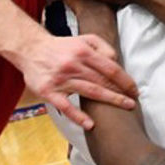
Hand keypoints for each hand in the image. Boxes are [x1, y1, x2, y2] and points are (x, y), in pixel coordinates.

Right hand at [18, 33, 134, 129]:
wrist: (31, 49)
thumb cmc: (62, 47)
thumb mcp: (84, 39)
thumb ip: (103, 47)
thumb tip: (117, 61)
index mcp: (83, 52)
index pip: (110, 68)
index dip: (124, 80)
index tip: (134, 89)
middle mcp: (73, 65)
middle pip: (102, 81)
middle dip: (120, 93)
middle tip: (133, 102)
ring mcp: (61, 80)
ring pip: (89, 92)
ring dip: (109, 101)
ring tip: (124, 108)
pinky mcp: (48, 92)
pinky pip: (65, 107)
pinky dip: (78, 116)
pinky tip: (90, 124)